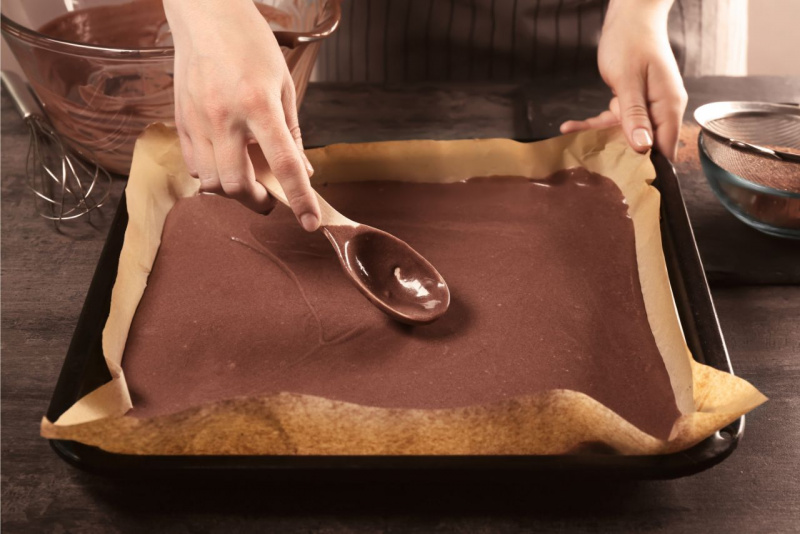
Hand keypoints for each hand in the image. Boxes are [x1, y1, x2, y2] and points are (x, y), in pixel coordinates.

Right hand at [164, 0, 319, 229]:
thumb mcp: (283, 83)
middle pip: (237, 185)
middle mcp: (225, 117)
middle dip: (258, 202)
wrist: (205, 14)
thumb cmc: (250, 44)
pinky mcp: (180, 121)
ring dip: (233, 192)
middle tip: (270, 199)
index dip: (300, 199)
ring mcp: (197, 120)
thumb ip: (292, 132)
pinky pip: (193, 165)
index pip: (284, 164)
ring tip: (248, 181)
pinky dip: (211, 175)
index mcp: (259, 105)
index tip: (310, 222)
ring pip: (211, 182)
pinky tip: (225, 163)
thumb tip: (304, 170)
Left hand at [560, 0, 687, 158]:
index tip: (623, 179)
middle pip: (643, 146)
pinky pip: (613, 120)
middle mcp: (660, 110)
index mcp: (668, 107)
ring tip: (572, 144)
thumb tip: (643, 147)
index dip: (646, 166)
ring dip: (598, 138)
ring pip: (623, 134)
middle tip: (589, 167)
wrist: (629, 17)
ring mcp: (646, 107)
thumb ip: (635, 115)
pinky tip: (570, 127)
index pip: (664, 148)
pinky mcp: (631, 103)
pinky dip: (593, 124)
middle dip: (617, 157)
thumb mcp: (629, 80)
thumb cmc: (631, 43)